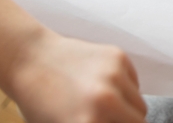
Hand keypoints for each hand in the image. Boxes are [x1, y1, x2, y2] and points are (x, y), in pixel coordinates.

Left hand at [10, 29, 146, 122]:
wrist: (31, 59)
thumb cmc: (40, 103)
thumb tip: (118, 122)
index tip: (106, 122)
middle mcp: (105, 100)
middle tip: (109, 120)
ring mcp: (113, 76)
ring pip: (141, 106)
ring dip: (128, 109)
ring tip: (104, 105)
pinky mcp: (118, 57)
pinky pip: (135, 84)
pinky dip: (125, 89)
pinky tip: (103, 85)